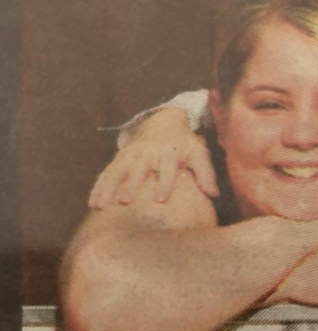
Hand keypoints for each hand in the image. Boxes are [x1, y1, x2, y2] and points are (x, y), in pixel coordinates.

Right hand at [88, 110, 218, 207]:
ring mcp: (131, 156)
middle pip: (138, 171)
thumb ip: (206, 173)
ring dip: (107, 188)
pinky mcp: (120, 159)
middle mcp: (147, 154)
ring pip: (117, 172)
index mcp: (168, 154)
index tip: (160, 199)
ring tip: (99, 206)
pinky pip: (107, 173)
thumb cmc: (185, 146)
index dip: (164, 183)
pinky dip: (99, 187)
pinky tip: (92, 203)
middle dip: (131, 185)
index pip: (167, 170)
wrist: (165, 124)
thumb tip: (214, 194)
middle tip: (125, 201)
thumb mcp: (199, 154)